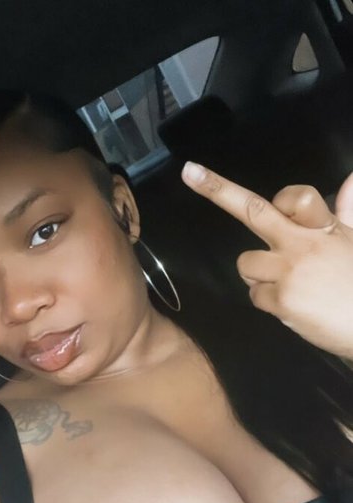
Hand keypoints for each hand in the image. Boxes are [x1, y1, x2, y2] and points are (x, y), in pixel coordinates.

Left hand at [181, 162, 352, 359]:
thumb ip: (348, 210)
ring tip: (288, 285)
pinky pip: (255, 295)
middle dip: (218, 191)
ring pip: (246, 264)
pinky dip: (268, 301)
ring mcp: (289, 272)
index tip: (280, 203)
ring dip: (259, 274)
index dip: (284, 199)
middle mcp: (302, 244)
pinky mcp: (281, 300)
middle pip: (253, 211)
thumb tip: (351, 178)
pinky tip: (292, 306)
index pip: (296, 197)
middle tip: (190, 172)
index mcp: (324, 228)